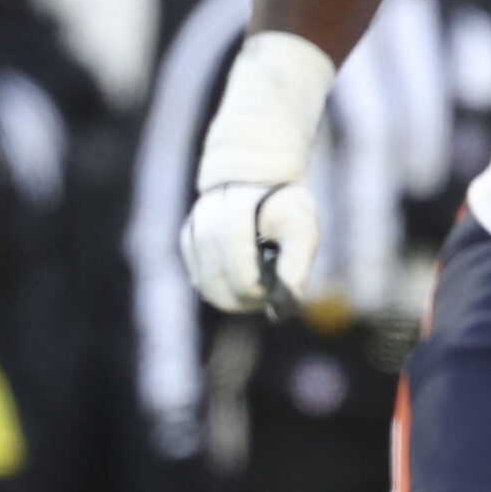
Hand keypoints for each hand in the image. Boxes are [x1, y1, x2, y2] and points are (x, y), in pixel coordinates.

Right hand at [181, 179, 319, 312]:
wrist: (259, 177)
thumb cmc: (286, 206)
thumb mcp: (303, 231)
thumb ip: (296, 269)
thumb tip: (280, 314)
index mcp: (235, 216)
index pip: (241, 274)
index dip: (260, 293)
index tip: (277, 292)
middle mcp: (205, 223)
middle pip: (217, 285)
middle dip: (246, 299)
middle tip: (270, 292)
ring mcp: (192, 232)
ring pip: (205, 287)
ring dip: (233, 295)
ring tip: (260, 278)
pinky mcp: (187, 241)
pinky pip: (200, 280)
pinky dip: (221, 287)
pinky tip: (243, 273)